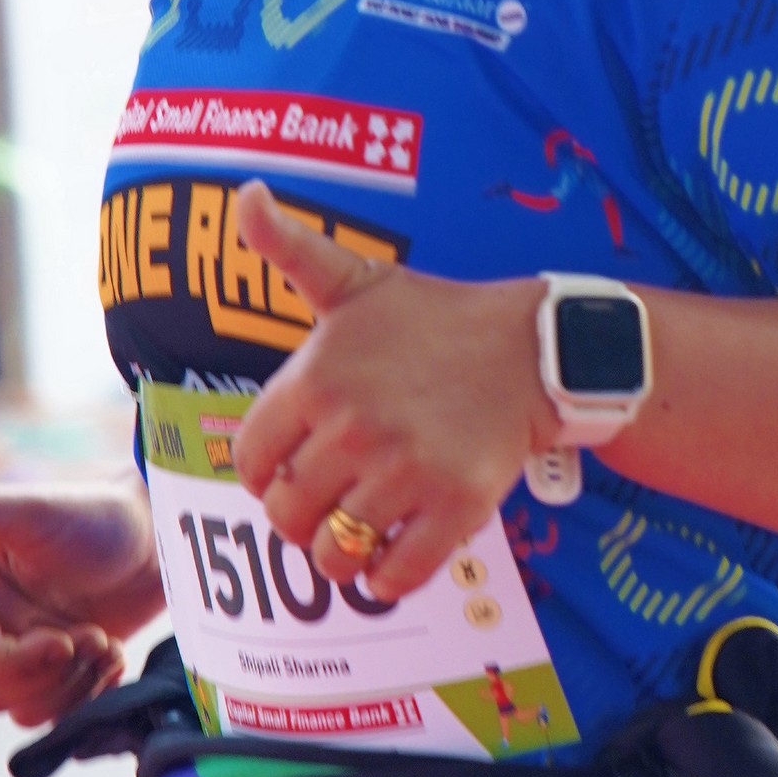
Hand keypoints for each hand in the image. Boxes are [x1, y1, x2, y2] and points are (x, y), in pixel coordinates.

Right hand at [0, 480, 162, 725]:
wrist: (160, 535)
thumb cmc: (94, 516)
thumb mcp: (29, 510)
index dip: (12, 662)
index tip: (62, 642)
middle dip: (50, 674)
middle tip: (93, 637)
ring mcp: (32, 653)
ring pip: (28, 710)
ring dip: (73, 687)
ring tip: (106, 645)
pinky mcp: (68, 671)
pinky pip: (62, 714)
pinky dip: (91, 695)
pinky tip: (116, 657)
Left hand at [231, 182, 552, 601]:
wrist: (532, 348)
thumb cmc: (434, 319)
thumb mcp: (359, 278)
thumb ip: (290, 247)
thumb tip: (245, 196)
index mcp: (316, 379)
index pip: (251, 461)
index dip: (265, 474)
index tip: (291, 469)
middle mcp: (354, 427)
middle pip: (286, 515)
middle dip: (301, 518)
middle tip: (328, 504)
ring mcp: (407, 470)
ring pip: (335, 553)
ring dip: (341, 554)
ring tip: (358, 533)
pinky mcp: (456, 506)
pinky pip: (397, 574)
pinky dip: (387, 580)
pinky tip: (391, 561)